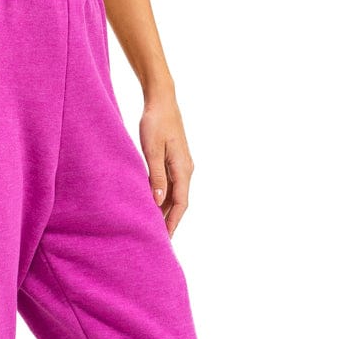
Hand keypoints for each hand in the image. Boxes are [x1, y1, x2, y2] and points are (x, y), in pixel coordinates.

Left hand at [139, 90, 194, 237]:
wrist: (162, 99)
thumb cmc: (155, 122)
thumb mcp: (152, 149)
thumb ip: (156, 175)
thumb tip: (158, 200)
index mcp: (183, 168)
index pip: (180, 204)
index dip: (173, 222)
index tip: (165, 239)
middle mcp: (186, 169)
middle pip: (179, 202)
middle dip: (169, 220)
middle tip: (156, 238)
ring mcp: (181, 164)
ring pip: (174, 193)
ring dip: (164, 209)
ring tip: (152, 225)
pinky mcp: (174, 159)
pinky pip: (170, 184)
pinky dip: (162, 196)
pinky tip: (151, 202)